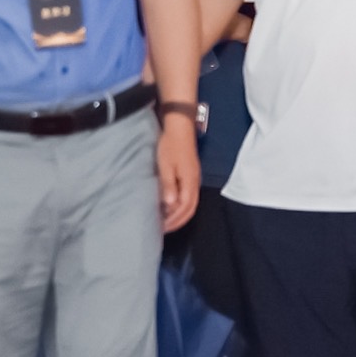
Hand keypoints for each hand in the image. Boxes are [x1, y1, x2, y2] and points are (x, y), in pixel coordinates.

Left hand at [156, 115, 199, 231]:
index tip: (160, 228)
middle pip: (190, 209)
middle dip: (178, 221)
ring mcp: (194, 179)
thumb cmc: (170, 145)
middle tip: (163, 230)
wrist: (179, 127)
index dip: (174, 220)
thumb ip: (169, 185)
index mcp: (190, 182)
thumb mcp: (166, 166)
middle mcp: (195, 183)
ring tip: (166, 221)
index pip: (185, 208)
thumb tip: (171, 205)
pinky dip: (180, 207)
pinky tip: (170, 206)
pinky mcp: (190, 175)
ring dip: (179, 215)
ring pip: (190, 203)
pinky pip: (188, 197)